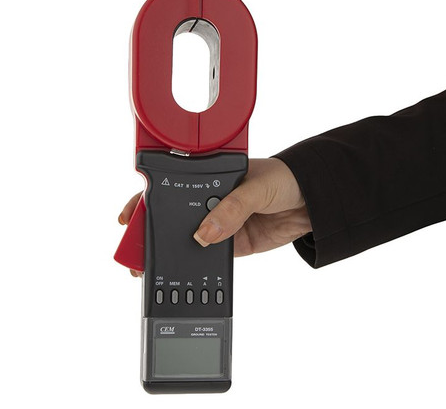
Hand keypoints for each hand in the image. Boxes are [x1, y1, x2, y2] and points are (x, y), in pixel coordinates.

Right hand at [118, 158, 311, 276]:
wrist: (316, 201)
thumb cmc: (287, 178)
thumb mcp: (256, 187)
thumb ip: (232, 209)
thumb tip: (206, 233)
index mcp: (209, 174)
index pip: (169, 184)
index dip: (145, 200)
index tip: (130, 217)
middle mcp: (209, 198)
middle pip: (172, 216)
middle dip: (152, 231)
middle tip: (135, 248)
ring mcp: (218, 222)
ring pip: (185, 238)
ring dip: (170, 251)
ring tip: (150, 265)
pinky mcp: (231, 244)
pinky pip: (207, 256)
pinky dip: (195, 263)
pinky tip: (182, 270)